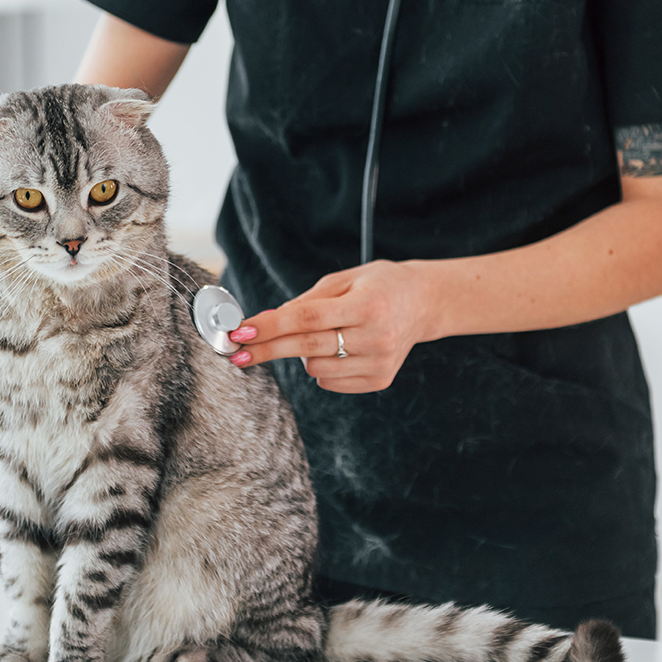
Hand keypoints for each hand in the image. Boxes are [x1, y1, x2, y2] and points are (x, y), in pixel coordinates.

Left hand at [227, 260, 434, 393]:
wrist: (424, 304)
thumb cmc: (379, 285)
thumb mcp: (344, 279)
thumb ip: (306, 301)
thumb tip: (265, 322)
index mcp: (368, 305)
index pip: (308, 318)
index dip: (271, 326)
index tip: (241, 332)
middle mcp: (376, 337)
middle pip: (307, 347)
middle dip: (267, 349)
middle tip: (237, 352)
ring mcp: (379, 363)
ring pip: (315, 369)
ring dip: (304, 354)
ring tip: (325, 334)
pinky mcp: (379, 381)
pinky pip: (329, 382)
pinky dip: (322, 367)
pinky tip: (339, 349)